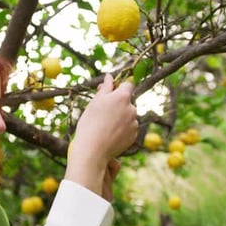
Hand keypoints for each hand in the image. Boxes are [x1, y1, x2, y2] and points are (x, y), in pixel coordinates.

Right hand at [65, 74, 137, 195]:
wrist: (93, 149)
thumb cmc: (90, 123)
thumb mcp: (95, 102)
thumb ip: (106, 87)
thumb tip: (110, 76)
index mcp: (123, 97)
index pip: (128, 84)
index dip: (119, 87)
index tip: (110, 93)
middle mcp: (132, 108)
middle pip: (127, 101)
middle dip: (118, 104)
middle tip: (102, 113)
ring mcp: (134, 123)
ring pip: (128, 115)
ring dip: (120, 117)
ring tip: (105, 126)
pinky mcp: (134, 136)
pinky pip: (129, 128)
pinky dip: (121, 129)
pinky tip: (110, 134)